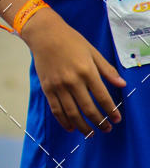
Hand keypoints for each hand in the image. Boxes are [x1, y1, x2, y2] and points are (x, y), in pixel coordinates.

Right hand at [21, 7, 125, 134]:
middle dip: (99, 122)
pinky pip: (56, 110)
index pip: (102, 97)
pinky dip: (64, 121)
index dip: (111, 111)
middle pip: (88, 109)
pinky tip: (71, 128)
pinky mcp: (47, 88)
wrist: (44, 34)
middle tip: (106, 128)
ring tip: (91, 133)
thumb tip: (122, 84)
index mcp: (86, 70)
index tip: (116, 119)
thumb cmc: (70, 40)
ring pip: (72, 113)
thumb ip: (107, 69)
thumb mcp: (92, 51)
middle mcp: (72, 80)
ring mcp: (58, 86)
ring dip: (83, 127)